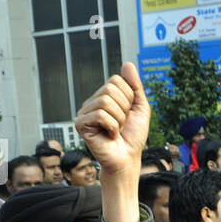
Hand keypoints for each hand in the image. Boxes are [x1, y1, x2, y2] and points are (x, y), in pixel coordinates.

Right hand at [74, 63, 150, 219]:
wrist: (127, 158)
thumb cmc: (133, 136)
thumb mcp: (140, 108)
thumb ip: (135, 86)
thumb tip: (127, 64)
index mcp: (105, 95)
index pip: (117, 80)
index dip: (129, 98)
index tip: (128, 113)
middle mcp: (92, 101)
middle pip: (110, 89)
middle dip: (124, 109)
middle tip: (122, 124)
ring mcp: (84, 112)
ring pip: (105, 101)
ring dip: (119, 119)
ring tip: (116, 130)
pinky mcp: (80, 124)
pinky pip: (101, 114)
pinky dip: (112, 126)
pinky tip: (109, 135)